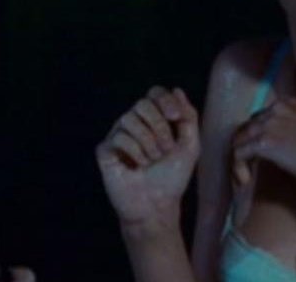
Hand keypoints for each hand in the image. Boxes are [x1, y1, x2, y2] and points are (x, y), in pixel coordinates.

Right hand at [95, 87, 199, 227]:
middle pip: (142, 103)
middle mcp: (133, 123)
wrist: (157, 205)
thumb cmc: (172, 177)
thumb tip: (176, 90)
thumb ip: (188, 118)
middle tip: (166, 149)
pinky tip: (137, 166)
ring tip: (151, 161)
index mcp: (153, 119)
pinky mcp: (105, 150)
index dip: (165, 100)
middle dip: (159, 126)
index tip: (176, 117)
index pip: (154, 93)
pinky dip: (134, 152)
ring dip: (148, 143)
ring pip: (129, 119)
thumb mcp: (190, 146)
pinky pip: (118, 137)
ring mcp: (117, 135)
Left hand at [231, 98, 295, 188]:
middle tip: (249, 167)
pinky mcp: (265, 142)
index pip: (261, 117)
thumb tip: (290, 144)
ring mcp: (269, 124)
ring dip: (239, 159)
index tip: (260, 156)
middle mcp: (275, 108)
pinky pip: (239, 153)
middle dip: (246, 146)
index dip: (257, 137)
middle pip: (248, 127)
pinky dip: (238, 168)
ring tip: (243, 177)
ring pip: (240, 139)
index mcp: (288, 104)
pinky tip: (245, 181)